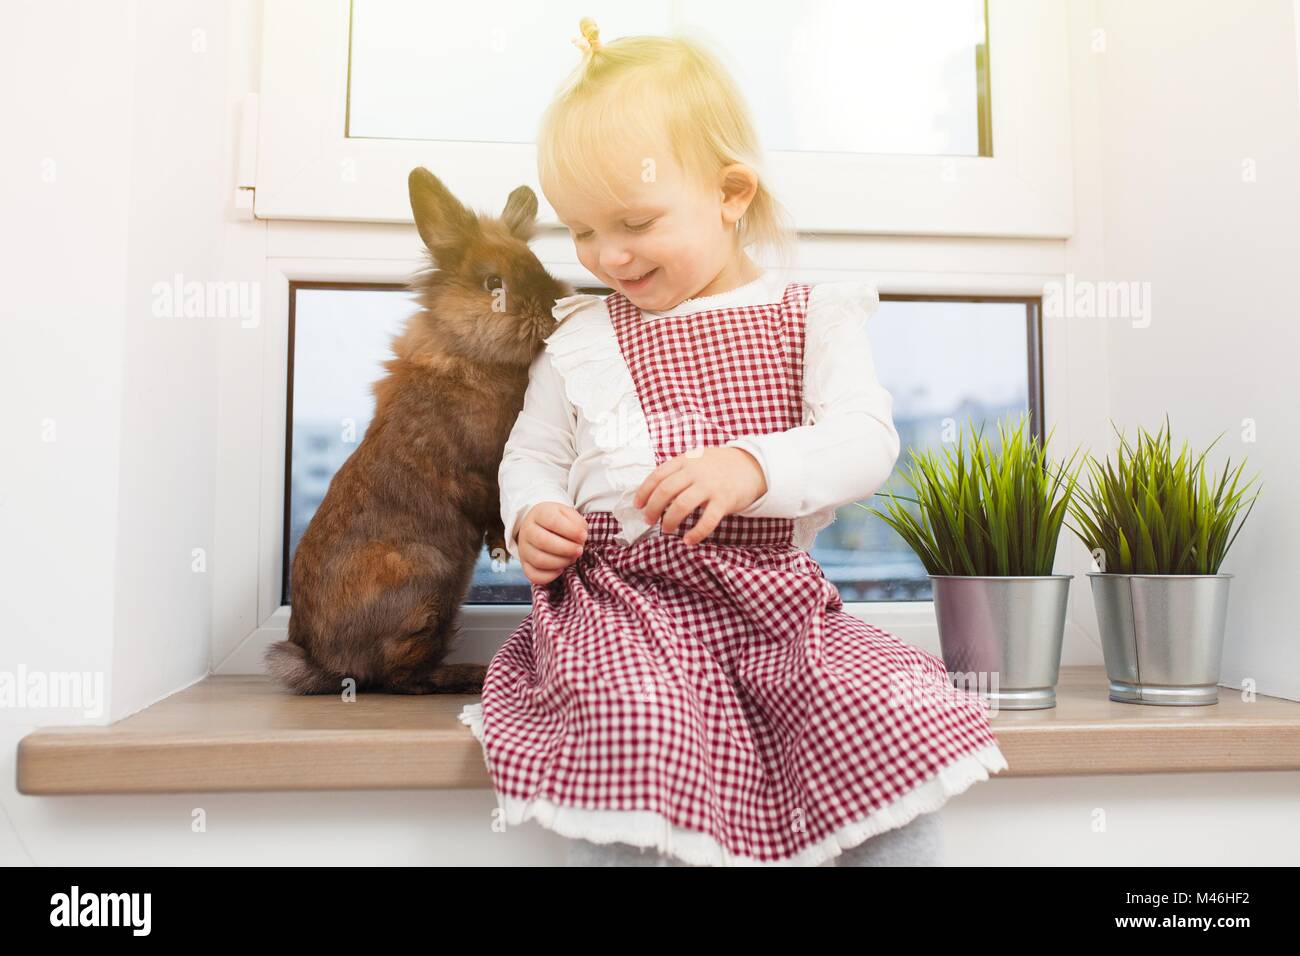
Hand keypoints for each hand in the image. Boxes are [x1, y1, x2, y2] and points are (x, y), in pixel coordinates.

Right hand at [518, 501, 588, 585]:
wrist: (539, 527)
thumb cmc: (558, 521)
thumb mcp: (568, 514)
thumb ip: (577, 522)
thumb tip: (581, 536)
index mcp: (538, 513)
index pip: (553, 521)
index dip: (571, 530)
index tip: (583, 536)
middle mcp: (527, 531)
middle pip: (544, 542)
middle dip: (566, 548)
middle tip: (579, 550)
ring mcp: (524, 549)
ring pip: (539, 560)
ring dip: (561, 562)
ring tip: (572, 558)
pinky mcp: (525, 564)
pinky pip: (534, 575)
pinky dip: (549, 576)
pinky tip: (561, 569)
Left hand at [634, 446, 765, 545]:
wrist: (752, 465)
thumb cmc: (719, 466)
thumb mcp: (696, 459)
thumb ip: (678, 470)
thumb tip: (654, 492)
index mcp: (685, 460)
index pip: (657, 476)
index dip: (644, 492)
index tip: (638, 505)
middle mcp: (695, 472)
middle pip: (665, 491)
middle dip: (653, 509)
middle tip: (649, 520)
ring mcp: (710, 486)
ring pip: (681, 505)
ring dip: (669, 521)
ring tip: (666, 529)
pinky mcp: (724, 500)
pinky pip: (707, 520)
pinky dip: (695, 533)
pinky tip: (688, 540)